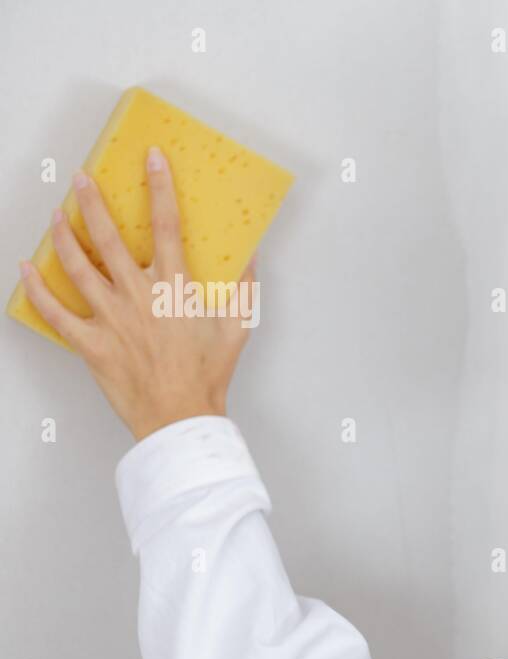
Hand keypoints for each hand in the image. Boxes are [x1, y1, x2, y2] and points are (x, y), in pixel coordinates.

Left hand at [18, 145, 255, 441]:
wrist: (181, 417)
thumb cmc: (208, 376)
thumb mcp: (237, 328)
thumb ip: (242, 288)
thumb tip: (248, 258)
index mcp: (174, 289)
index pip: (165, 226)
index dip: (159, 188)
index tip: (152, 160)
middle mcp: (138, 296)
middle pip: (108, 238)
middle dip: (92, 202)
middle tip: (81, 180)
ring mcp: (111, 319)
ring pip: (77, 267)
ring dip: (63, 236)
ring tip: (56, 215)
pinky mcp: (91, 343)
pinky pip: (57, 313)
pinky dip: (38, 290)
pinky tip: (27, 270)